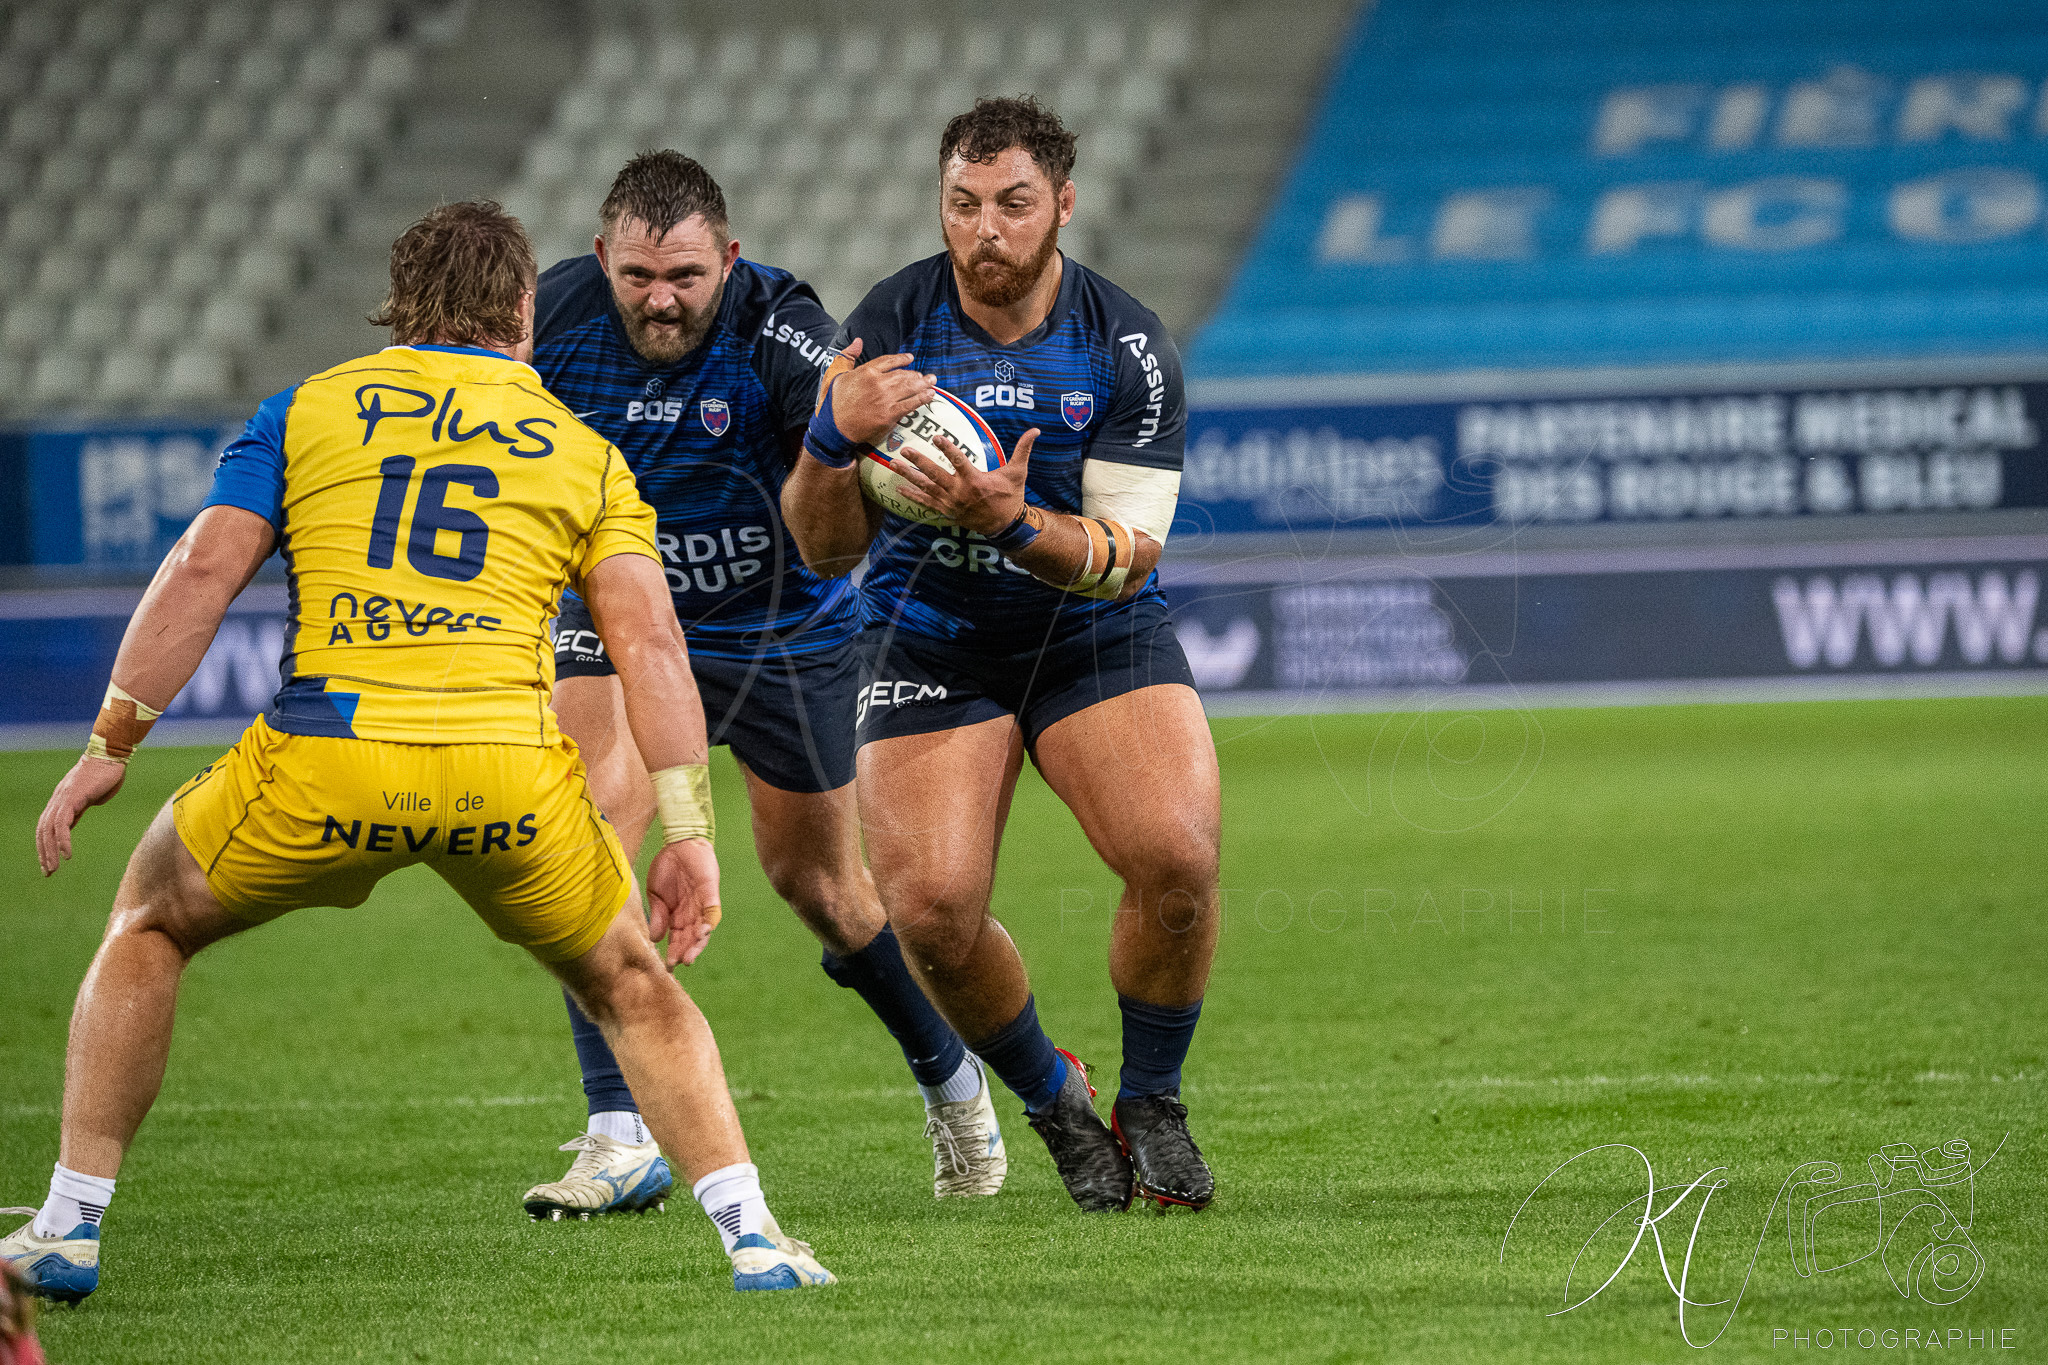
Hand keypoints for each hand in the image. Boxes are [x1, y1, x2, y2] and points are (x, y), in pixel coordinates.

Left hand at [36, 756, 126, 875]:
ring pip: (48, 830)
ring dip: (50, 851)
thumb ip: (80, 807)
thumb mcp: (92, 796)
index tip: (50, 862)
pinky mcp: (71, 798)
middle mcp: (57, 800)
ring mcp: (63, 799)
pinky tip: (67, 854)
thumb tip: (74, 818)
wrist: (111, 755)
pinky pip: (62, 824)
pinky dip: (62, 840)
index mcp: (62, 801)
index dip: (46, 846)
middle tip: (48, 872)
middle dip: (44, 853)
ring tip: (54, 868)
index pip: (46, 827)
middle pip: (42, 831)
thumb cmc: (107, 773)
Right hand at [645, 837, 721, 967]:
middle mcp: (691, 913)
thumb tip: (654, 938)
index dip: (674, 951)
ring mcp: (702, 904)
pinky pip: (712, 910)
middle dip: (686, 952)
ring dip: (698, 943)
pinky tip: (703, 932)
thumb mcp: (656, 895)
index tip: (668, 965)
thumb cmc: (667, 868)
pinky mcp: (710, 892)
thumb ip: (657, 915)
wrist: (678, 843)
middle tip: (679, 964)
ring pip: (703, 928)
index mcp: (677, 915)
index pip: (678, 938)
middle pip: (691, 938)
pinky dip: (709, 922)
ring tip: (691, 956)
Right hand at [828, 338, 936, 445]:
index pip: (889, 361)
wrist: (833, 427)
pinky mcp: (889, 415)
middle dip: (917, 375)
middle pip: (903, 375)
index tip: (910, 358)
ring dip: (923, 384)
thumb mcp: (835, 373)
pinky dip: (922, 399)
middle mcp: (878, 383)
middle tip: (927, 376)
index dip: (902, 359)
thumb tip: (858, 341)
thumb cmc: (833, 402)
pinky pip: (910, 404)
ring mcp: (885, 399)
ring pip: (909, 388)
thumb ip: (848, 356)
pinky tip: (929, 395)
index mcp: (866, 371)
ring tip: (932, 382)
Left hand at [891, 427, 1037, 536]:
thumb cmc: (1011, 496)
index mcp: (975, 480)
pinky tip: (898, 489)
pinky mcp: (947, 512)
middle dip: (918, 461)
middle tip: (904, 450)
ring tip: (893, 464)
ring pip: (926, 488)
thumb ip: (1023, 450)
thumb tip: (1036, 430)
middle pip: (935, 474)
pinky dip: (912, 497)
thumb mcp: (1018, 473)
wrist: (1005, 525)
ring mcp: (951, 503)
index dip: (947, 448)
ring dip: (909, 476)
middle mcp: (960, 492)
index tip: (935, 437)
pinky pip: (926, 504)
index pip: (959, 460)